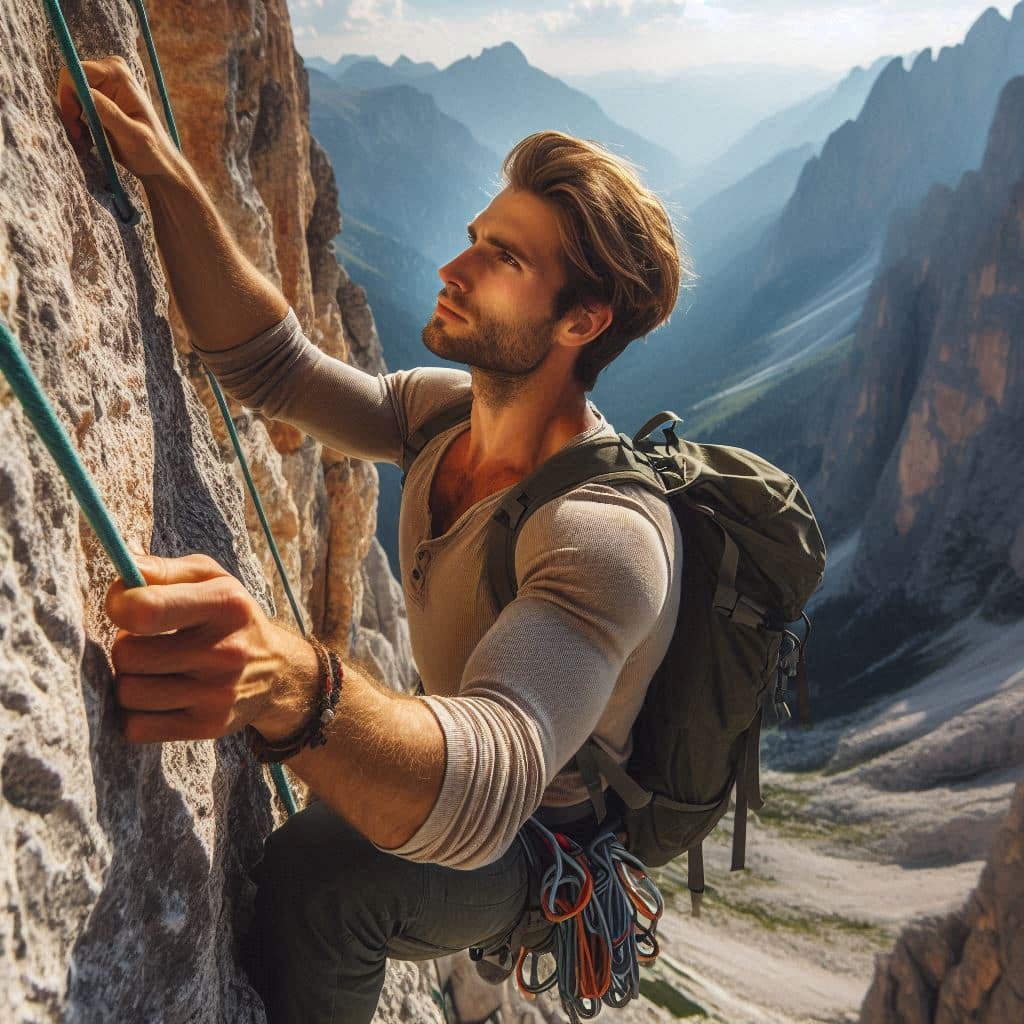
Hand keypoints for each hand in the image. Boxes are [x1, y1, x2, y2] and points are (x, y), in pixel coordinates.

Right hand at [56, 55, 180, 178]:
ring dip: (73, 121)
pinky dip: (78, 123)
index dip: (69, 97)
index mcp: (118, 74)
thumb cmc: (151, 151)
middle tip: (80, 137)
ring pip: (70, 96)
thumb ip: (110, 113)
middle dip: (71, 111)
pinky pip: (75, 105)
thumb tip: (86, 92)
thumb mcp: (131, 136)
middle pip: (69, 83)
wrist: (157, 163)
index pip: (74, 72)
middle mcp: (109, 72)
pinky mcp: (99, 97)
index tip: (76, 123)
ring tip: (86, 142)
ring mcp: (103, 83)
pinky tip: (89, 140)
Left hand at [106, 553, 319, 743]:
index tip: (126, 604)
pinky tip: (159, 697)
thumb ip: (164, 569)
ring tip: (155, 670)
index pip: (146, 609)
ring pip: (128, 693)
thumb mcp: (211, 579)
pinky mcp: (208, 727)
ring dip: (131, 681)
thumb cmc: (231, 618)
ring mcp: (218, 694)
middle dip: (126, 646)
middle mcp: (226, 651)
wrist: (279, 672)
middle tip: (148, 642)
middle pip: (127, 655)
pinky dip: (137, 713)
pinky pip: (137, 727)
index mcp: (226, 604)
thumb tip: (123, 566)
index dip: (119, 605)